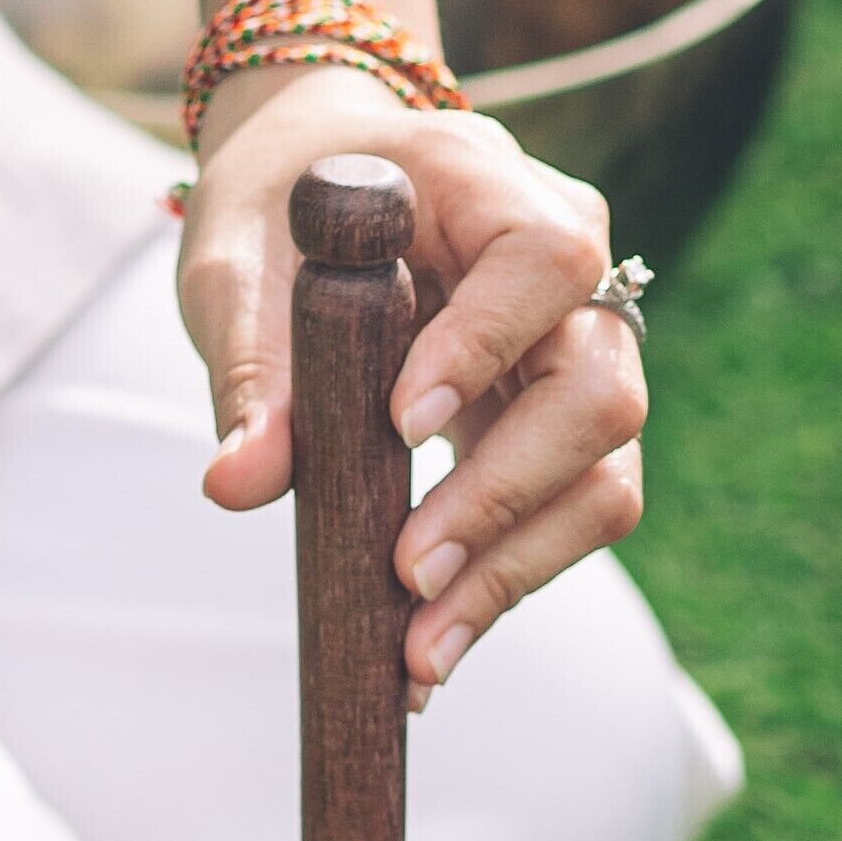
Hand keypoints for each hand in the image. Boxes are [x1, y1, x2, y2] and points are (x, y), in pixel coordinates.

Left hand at [177, 65, 646, 699]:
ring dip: (517, 569)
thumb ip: (249, 367)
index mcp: (497, 189)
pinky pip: (568, 518)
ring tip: (423, 651)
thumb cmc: (283, 211)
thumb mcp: (239, 266)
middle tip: (411, 572)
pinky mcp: (560, 433)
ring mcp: (578, 357)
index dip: (487, 347)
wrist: (315, 197)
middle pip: (601, 392)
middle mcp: (570, 274)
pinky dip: (504, 588)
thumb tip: (235, 485)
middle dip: (507, 495)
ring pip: (606, 475)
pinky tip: (434, 650)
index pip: (544, 262)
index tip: (401, 425)